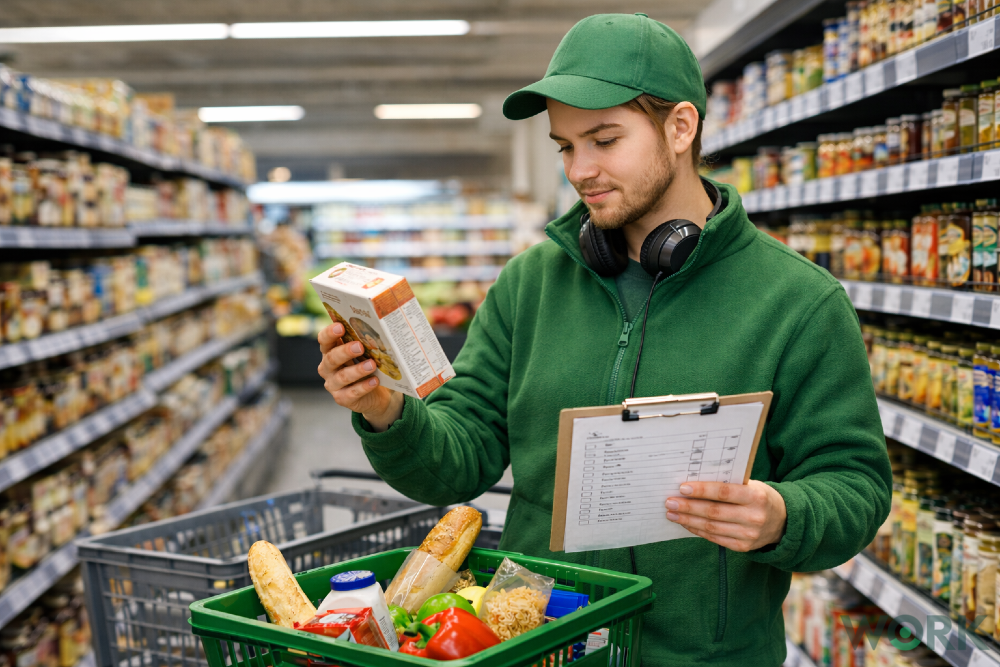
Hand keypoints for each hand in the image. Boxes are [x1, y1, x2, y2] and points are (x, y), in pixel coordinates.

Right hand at [317, 323, 402, 431]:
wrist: (376, 394)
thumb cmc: (367, 366)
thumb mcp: (364, 353)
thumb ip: (363, 341)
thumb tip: (376, 326)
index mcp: (330, 352)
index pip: (324, 341)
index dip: (330, 333)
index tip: (340, 326)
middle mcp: (327, 368)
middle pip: (332, 358)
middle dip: (345, 351)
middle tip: (359, 346)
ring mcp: (333, 385)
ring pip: (343, 376)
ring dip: (358, 370)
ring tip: (372, 365)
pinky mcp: (342, 399)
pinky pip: (352, 392)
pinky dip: (364, 386)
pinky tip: (375, 381)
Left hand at [665, 480, 786, 551]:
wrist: (783, 521)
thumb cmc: (760, 497)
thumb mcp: (751, 485)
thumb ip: (728, 484)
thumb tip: (695, 483)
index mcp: (756, 497)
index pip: (724, 492)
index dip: (702, 490)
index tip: (682, 488)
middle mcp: (753, 517)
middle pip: (714, 512)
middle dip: (688, 507)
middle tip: (669, 502)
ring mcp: (748, 535)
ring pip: (711, 527)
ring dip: (688, 520)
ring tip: (672, 513)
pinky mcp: (743, 547)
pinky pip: (715, 538)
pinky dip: (697, 530)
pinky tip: (686, 523)